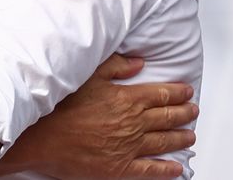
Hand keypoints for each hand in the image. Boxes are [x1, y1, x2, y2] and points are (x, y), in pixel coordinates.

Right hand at [1, 54, 196, 178]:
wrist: (39, 137)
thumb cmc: (59, 106)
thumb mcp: (87, 76)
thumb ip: (115, 67)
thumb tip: (139, 63)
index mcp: (126, 98)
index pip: (162, 94)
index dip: (178, 93)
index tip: (187, 92)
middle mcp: (133, 123)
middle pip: (168, 117)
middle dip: (184, 113)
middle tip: (193, 111)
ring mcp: (128, 148)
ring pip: (164, 142)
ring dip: (181, 138)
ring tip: (190, 136)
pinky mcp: (119, 168)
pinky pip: (150, 170)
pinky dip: (167, 170)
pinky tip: (176, 168)